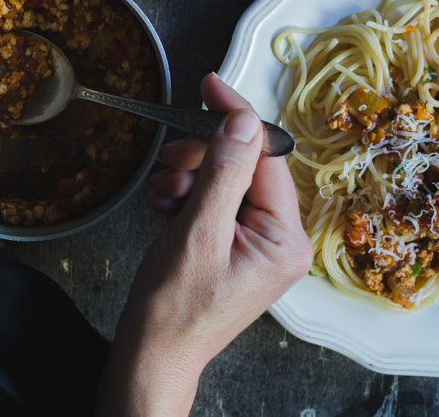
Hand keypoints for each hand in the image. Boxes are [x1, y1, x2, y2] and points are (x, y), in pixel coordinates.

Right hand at [97, 74, 311, 416]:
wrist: (153, 352)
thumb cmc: (173, 308)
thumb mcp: (197, 233)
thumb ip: (223, 172)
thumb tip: (242, 119)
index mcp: (286, 238)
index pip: (266, 156)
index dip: (234, 119)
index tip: (208, 86)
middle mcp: (282, 239)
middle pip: (245, 165)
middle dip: (202, 159)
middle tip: (169, 170)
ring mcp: (259, 243)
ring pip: (225, 178)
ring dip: (189, 177)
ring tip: (164, 200)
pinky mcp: (236, 244)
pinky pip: (215, 198)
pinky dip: (186, 195)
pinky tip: (166, 209)